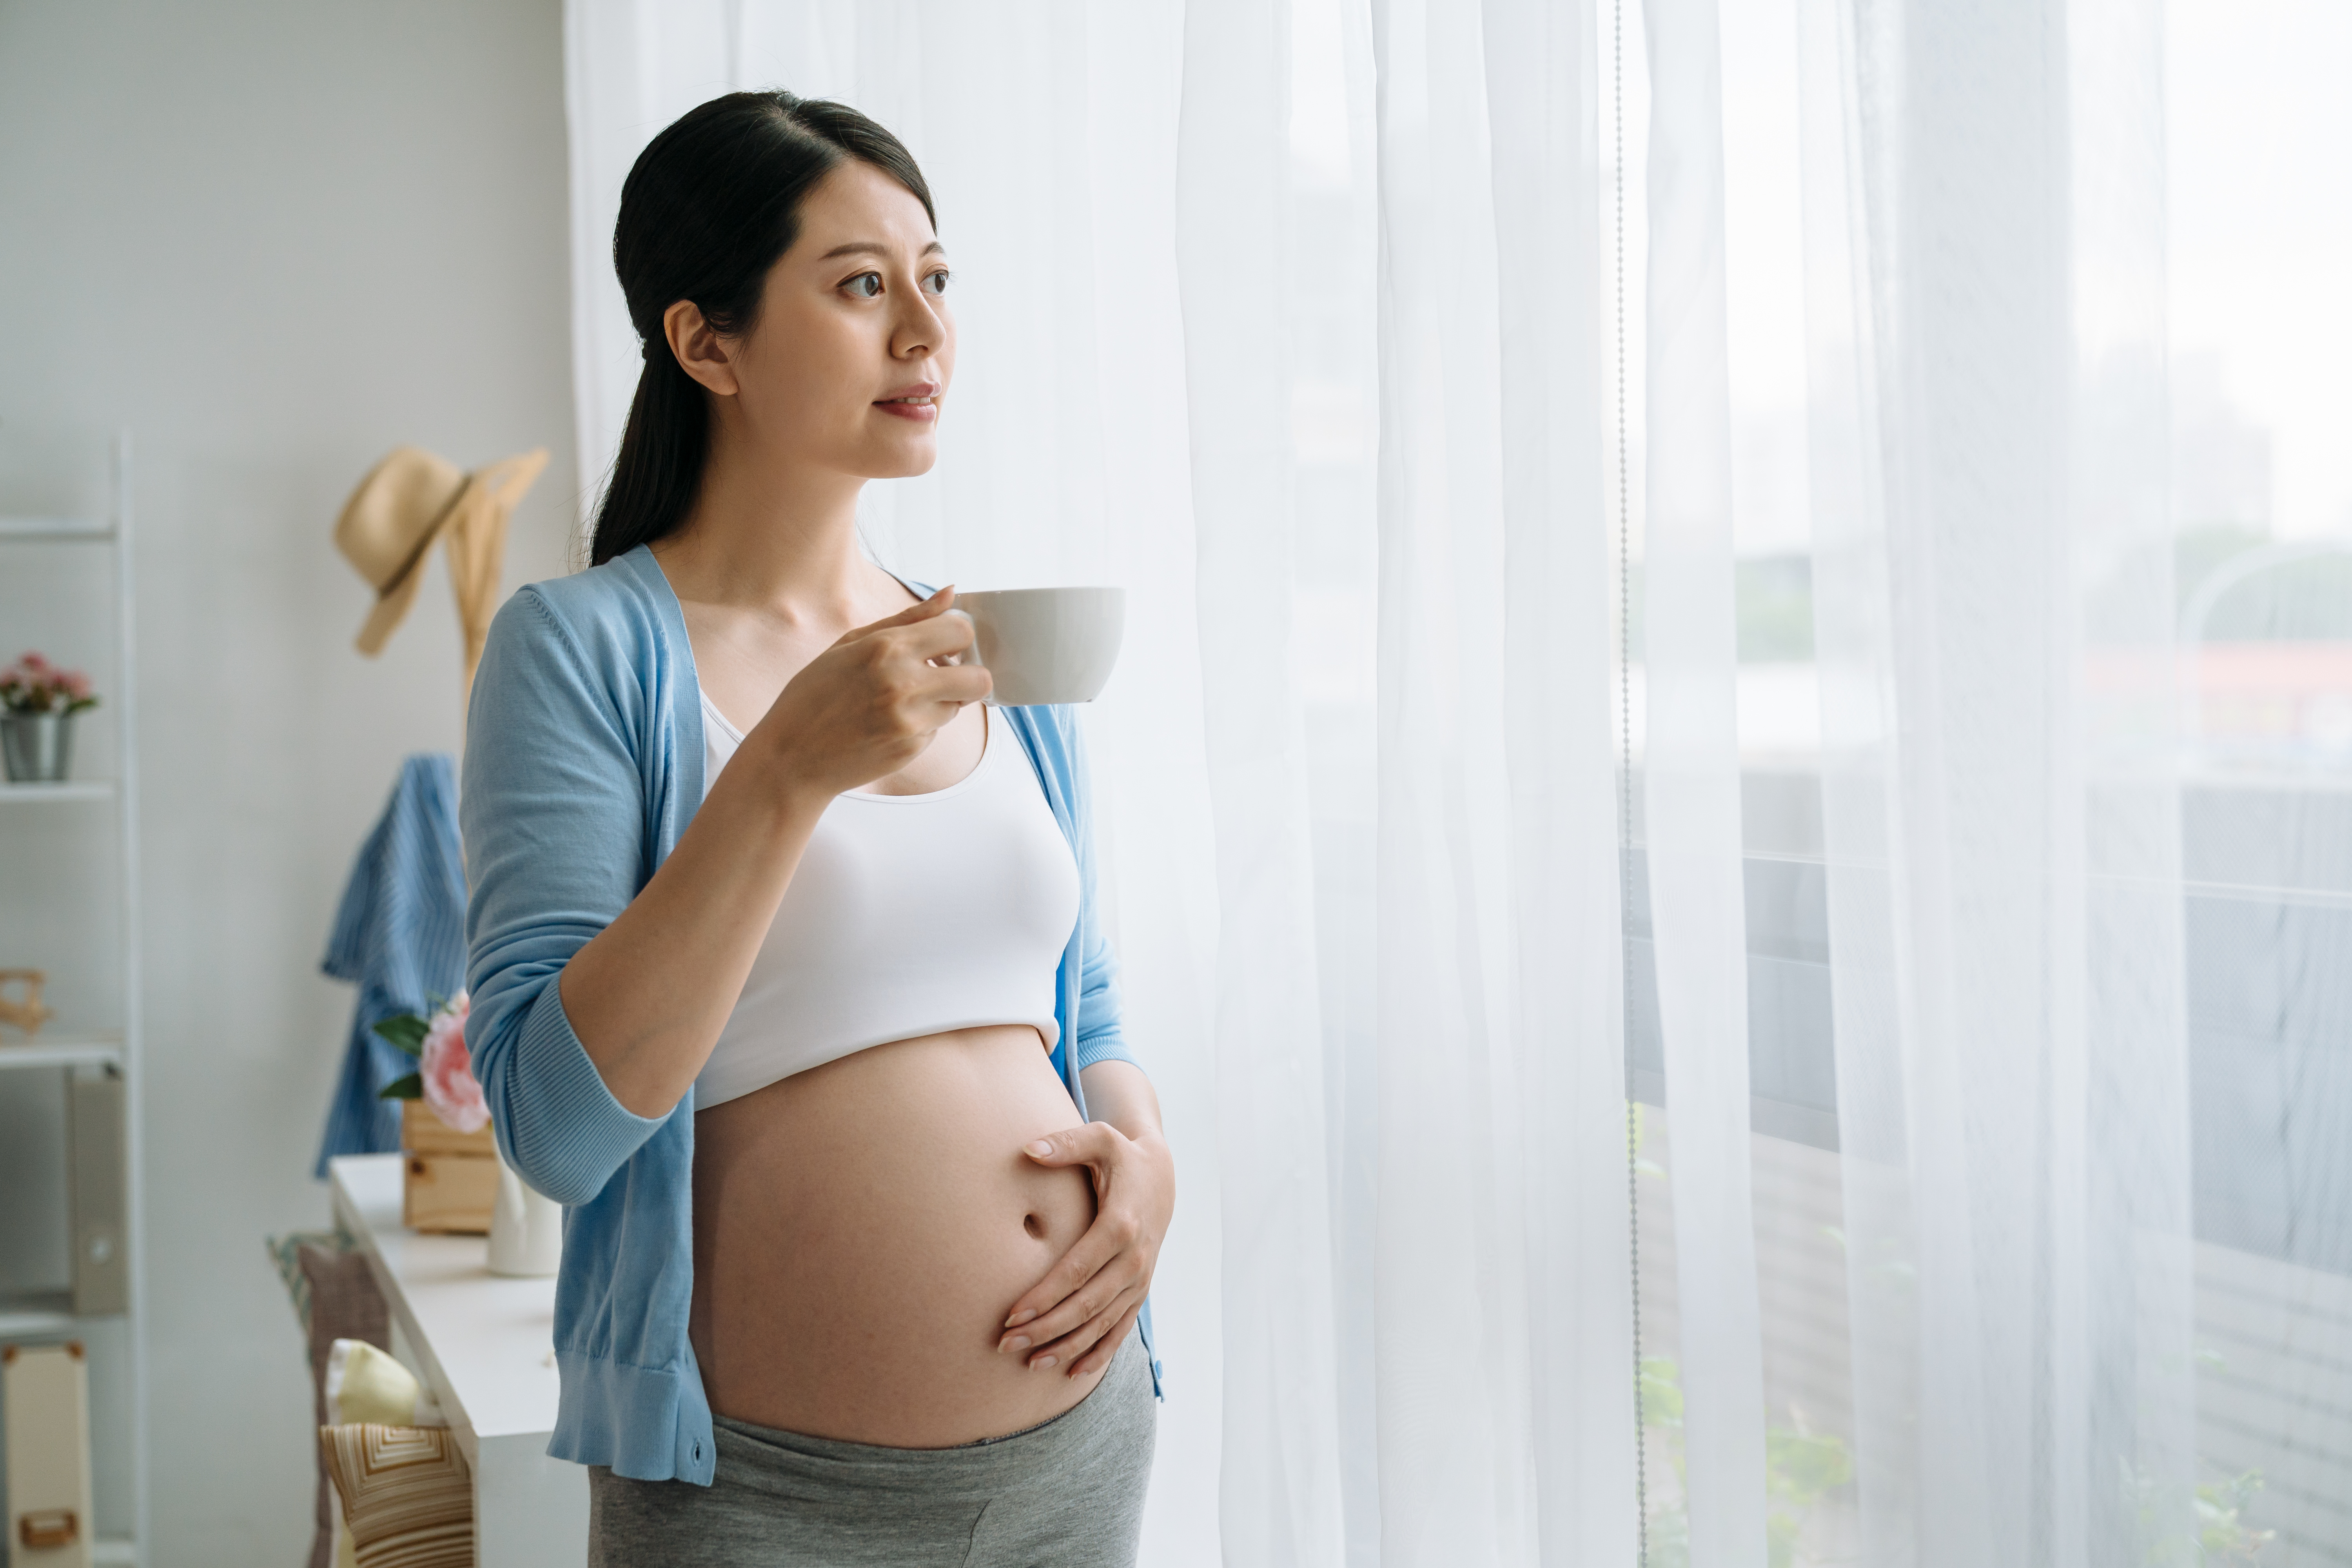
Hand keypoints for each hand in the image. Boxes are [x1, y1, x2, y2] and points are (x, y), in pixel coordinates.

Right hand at [749, 587, 989, 798]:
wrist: (791, 756)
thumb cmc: (814, 694)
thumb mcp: (851, 643)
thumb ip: (909, 618)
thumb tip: (951, 592)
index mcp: (887, 648)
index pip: (961, 631)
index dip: (957, 637)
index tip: (943, 644)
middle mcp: (904, 683)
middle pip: (979, 678)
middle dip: (966, 675)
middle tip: (940, 675)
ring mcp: (910, 721)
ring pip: (958, 706)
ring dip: (939, 702)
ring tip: (897, 702)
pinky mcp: (911, 749)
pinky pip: (936, 730)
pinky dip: (920, 725)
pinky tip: (885, 724)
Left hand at [998, 1121, 1174, 1378]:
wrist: (1162, 1177)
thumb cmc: (1122, 1157)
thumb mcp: (1100, 1140)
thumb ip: (1066, 1144)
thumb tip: (1027, 1149)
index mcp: (1120, 1226)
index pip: (1076, 1270)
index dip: (1044, 1296)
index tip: (1011, 1314)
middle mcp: (1134, 1259)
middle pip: (1086, 1305)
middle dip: (1045, 1329)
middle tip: (1005, 1344)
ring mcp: (1140, 1279)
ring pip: (1101, 1324)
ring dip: (1066, 1347)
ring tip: (1030, 1364)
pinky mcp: (1141, 1291)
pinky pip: (1120, 1329)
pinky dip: (1098, 1353)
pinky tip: (1072, 1372)